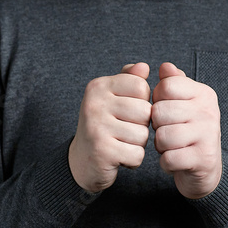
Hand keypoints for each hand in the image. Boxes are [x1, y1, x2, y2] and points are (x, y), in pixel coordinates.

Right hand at [69, 63, 151, 192]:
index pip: (141, 87)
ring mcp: (97, 128)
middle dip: (141, 126)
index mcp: (98, 86)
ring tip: (120, 144)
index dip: (143, 103)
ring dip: (137, 145)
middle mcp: (94, 104)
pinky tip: (119, 158)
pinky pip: (137, 155)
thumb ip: (130, 80)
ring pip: (143, 135)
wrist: (81, 161)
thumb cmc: (103, 126)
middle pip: (145, 112)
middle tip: (123, 132)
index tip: (127, 112)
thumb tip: (144, 67)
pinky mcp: (103, 151)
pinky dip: (132, 161)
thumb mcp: (113, 98)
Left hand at [152, 62, 221, 198]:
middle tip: (167, 133)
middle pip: (159, 112)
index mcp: (203, 94)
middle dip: (156, 126)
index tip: (166, 112)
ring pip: (162, 136)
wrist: (206, 168)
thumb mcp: (182, 104)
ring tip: (171, 147)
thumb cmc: (187, 132)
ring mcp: (208, 135)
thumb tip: (164, 67)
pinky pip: (169, 158)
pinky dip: (166, 163)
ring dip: (160, 146)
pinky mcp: (203, 159)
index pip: (165, 86)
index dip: (157, 101)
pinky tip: (174, 162)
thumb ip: (172, 84)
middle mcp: (208, 111)